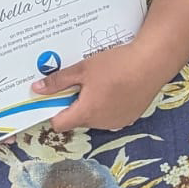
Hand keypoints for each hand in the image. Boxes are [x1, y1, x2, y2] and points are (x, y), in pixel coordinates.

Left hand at [34, 43, 164, 132]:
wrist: (151, 63)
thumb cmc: (116, 65)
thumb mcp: (82, 68)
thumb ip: (58, 81)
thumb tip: (37, 89)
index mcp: (86, 113)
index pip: (59, 124)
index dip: (52, 110)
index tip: (52, 97)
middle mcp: (101, 123)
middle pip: (77, 119)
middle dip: (73, 104)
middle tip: (78, 82)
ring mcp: (117, 122)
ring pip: (94, 118)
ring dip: (91, 104)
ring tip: (99, 82)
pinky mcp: (130, 117)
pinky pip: (111, 116)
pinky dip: (108, 105)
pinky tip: (114, 86)